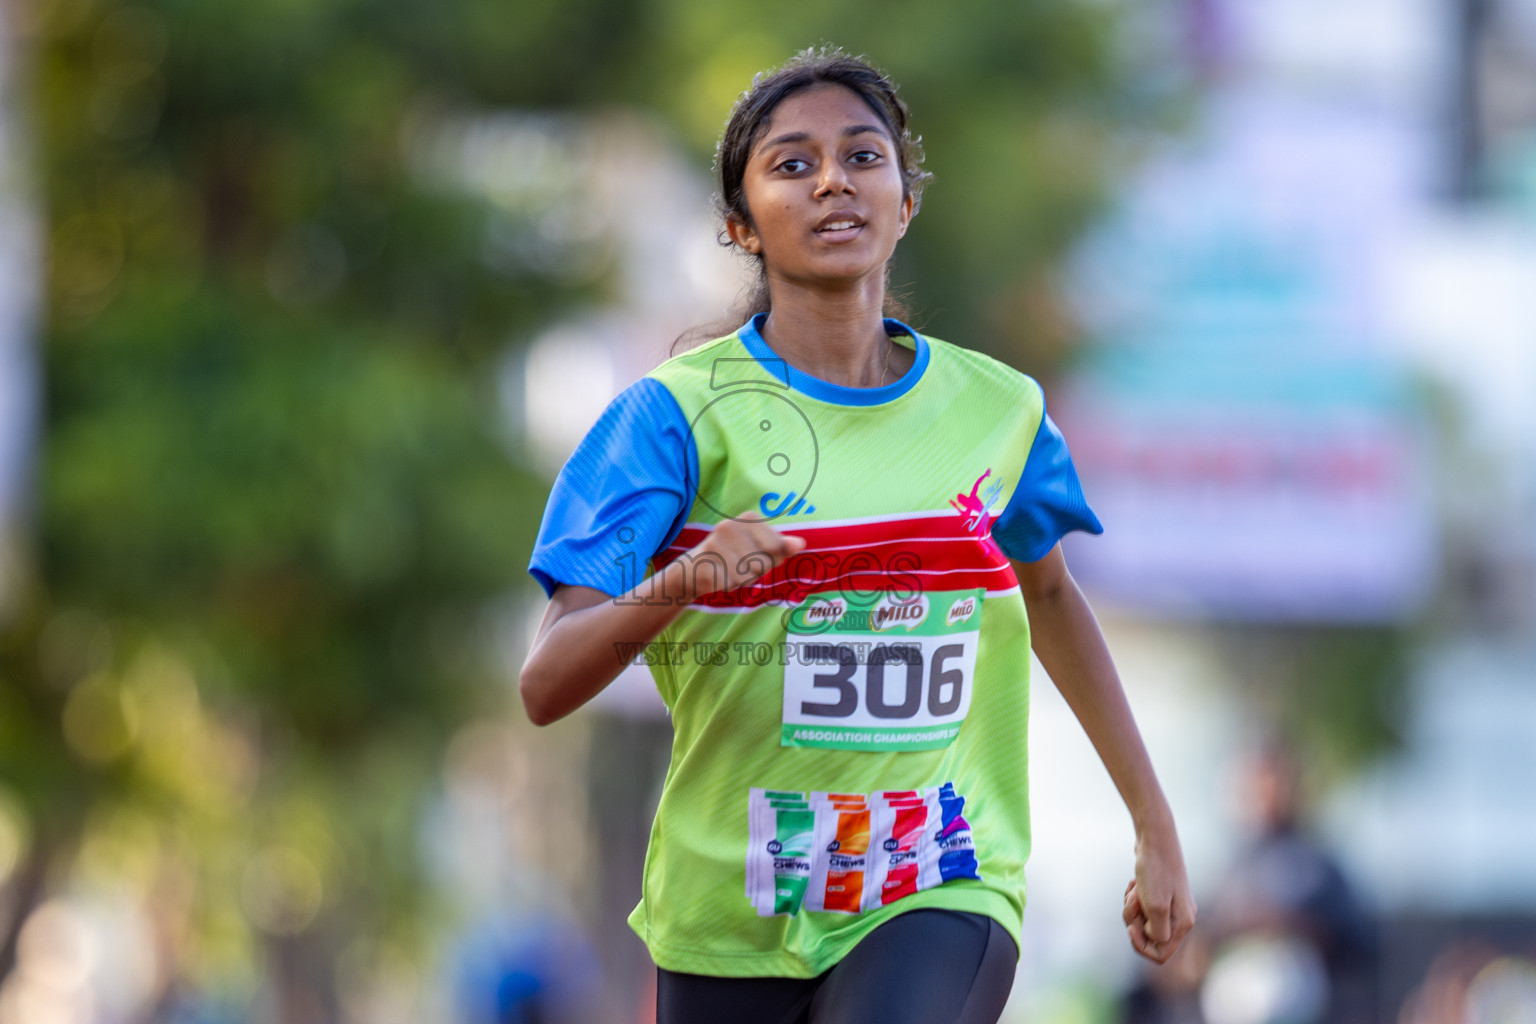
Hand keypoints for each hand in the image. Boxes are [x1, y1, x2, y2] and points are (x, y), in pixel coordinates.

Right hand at [685, 519, 805, 598]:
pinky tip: (718, 576)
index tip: (756, 553)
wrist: (695, 568)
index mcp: (749, 518)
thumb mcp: (761, 547)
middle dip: (755, 571)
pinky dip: (727, 586)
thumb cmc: (736, 556)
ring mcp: (714, 544)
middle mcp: (730, 525)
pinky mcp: (704, 563)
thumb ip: (782, 546)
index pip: (777, 548)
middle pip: (762, 564)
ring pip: (747, 576)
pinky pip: (730, 584)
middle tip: (739, 563)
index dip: (771, 558)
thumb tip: (801, 544)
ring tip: (729, 569)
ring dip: (741, 580)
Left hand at [1122, 827, 1195, 963]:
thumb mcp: (1155, 907)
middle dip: (1135, 921)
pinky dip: (1134, 898)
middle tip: (1132, 901)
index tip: (1131, 927)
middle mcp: (1180, 917)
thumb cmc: (1155, 871)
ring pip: (1144, 921)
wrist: (1155, 838)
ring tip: (1134, 889)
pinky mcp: (1161, 893)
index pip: (1161, 953)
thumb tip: (1156, 942)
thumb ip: (1158, 932)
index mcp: (1183, 924)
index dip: (1141, 945)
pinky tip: (1134, 884)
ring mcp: (1171, 904)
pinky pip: (1142, 908)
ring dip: (1132, 908)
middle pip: (1150, 936)